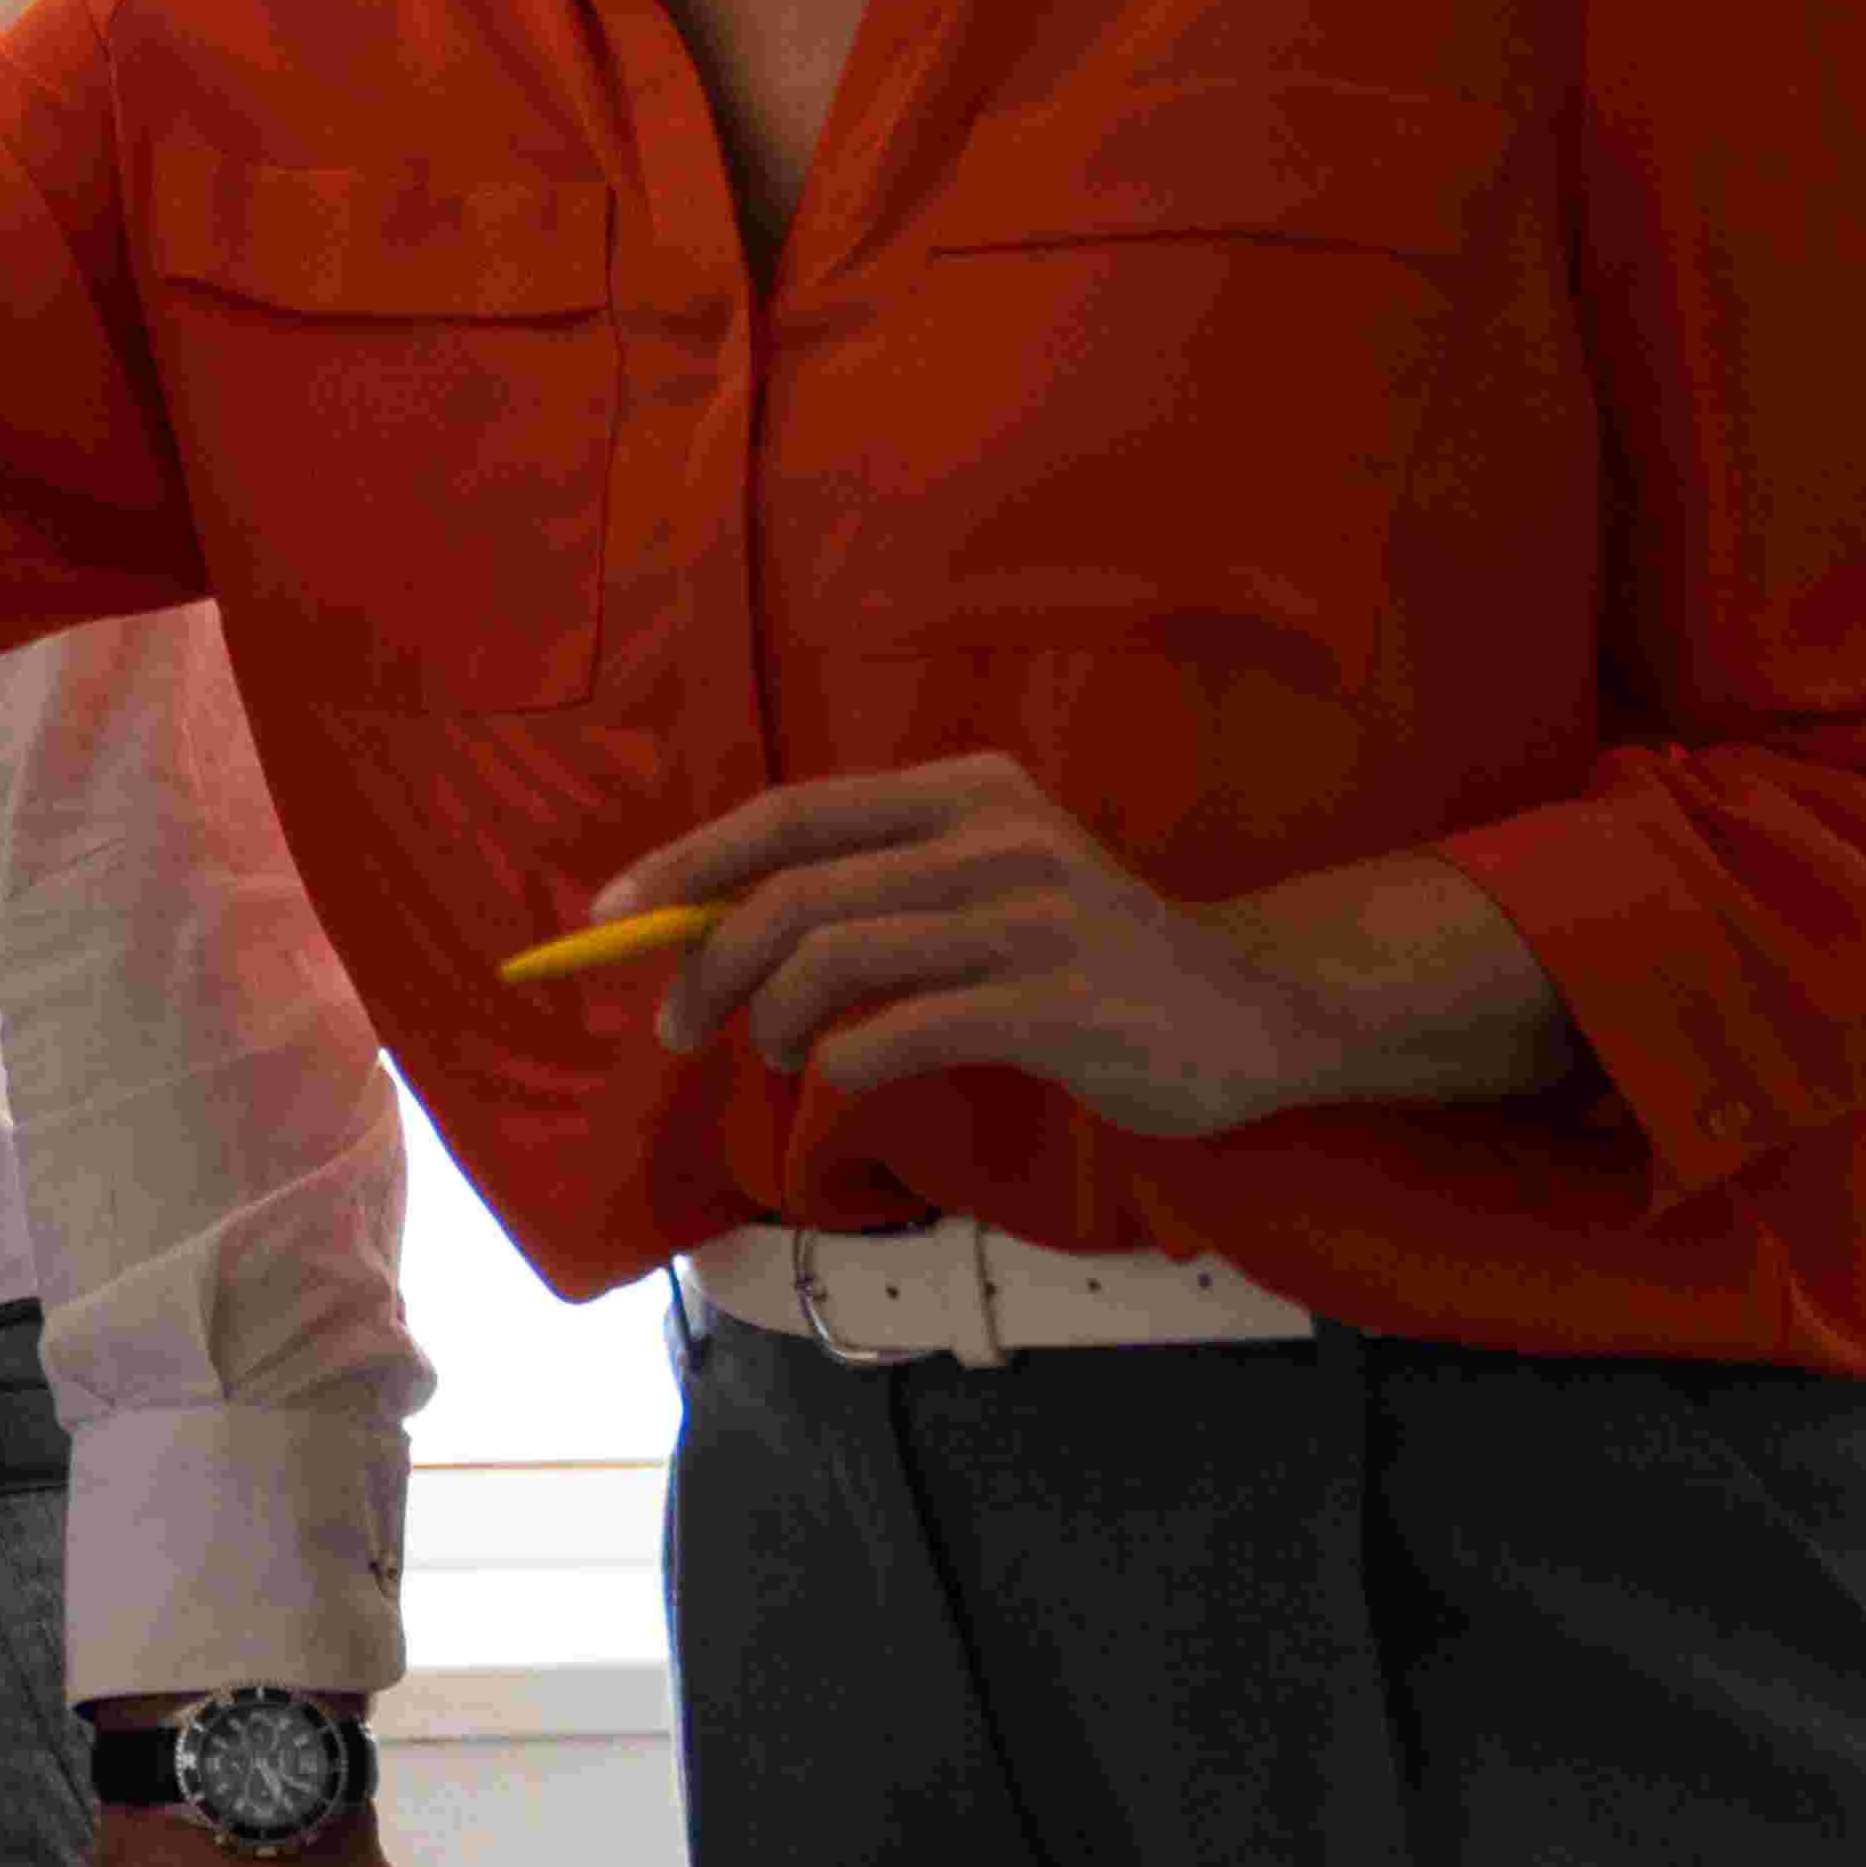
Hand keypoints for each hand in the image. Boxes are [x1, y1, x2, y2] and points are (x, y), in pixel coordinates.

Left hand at [606, 757, 1565, 1137]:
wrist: (1255, 1009)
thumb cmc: (1084, 957)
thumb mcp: (982, 886)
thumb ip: (870, 887)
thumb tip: (707, 924)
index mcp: (962, 790)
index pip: (789, 814)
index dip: (686, 863)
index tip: (610, 920)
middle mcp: (993, 835)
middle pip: (794, 889)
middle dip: (706, 962)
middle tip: (675, 1025)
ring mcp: (1030, 915)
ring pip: (833, 955)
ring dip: (766, 1015)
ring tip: (766, 1052)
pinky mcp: (1057, 1001)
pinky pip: (902, 1028)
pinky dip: (842, 1059)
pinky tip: (838, 1076)